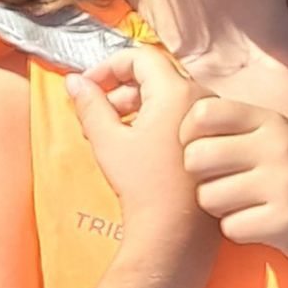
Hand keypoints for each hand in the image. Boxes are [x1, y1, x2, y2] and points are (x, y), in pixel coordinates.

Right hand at [69, 49, 216, 261]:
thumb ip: (90, 105)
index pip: (141, 56)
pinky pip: (182, 112)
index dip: (109, 65)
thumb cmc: (141, 185)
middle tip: (95, 112)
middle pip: (156, 75)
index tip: (87, 86)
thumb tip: (74, 81)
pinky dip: (156, 117)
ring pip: (168, 94)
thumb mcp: (108, 141)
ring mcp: (211, 117)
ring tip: (109, 129)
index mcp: (177, 91)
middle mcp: (201, 96)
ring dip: (136, 104)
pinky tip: (134, 141)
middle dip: (120, 88)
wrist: (174, 230)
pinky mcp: (214, 136)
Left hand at [180, 98, 287, 273]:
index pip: (203, 113)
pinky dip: (239, 232)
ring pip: (207, 197)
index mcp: (273, 120)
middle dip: (200, 178)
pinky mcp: (284, 220)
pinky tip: (262, 225)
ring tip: (247, 206)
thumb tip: (179, 120)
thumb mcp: (279, 141)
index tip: (203, 151)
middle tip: (224, 185)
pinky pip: (229, 228)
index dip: (190, 136)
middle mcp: (278, 144)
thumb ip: (238, 129)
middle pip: (196, 157)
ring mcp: (283, 182)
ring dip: (220, 209)